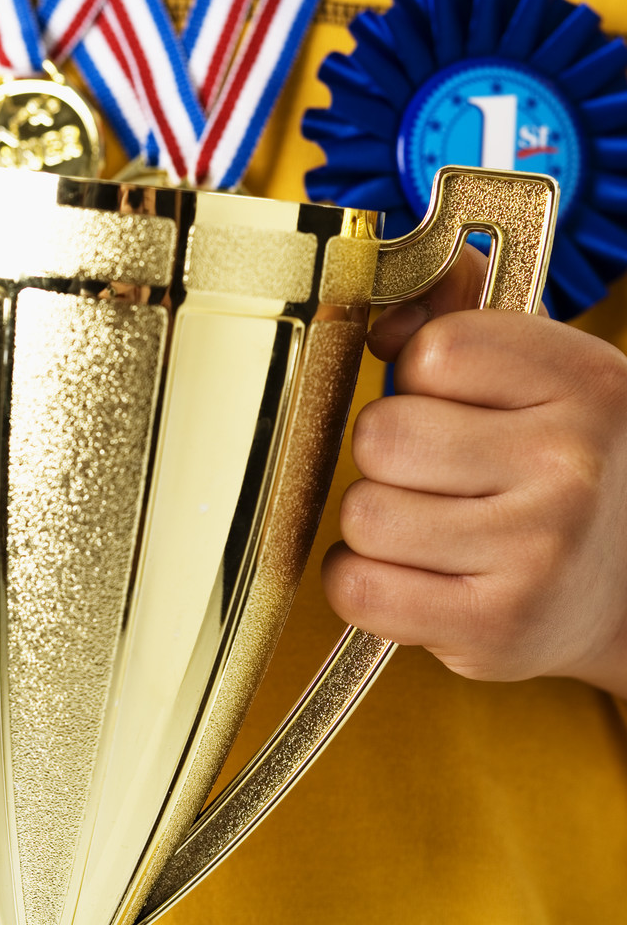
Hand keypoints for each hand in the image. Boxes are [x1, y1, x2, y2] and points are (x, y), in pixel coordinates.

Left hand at [323, 246, 626, 694]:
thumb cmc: (561, 473)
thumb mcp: (543, 378)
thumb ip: (461, 313)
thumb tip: (383, 321)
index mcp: (586, 383)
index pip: (433, 350)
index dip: (416, 376)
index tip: (446, 403)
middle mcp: (569, 467)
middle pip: (382, 435)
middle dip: (390, 456)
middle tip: (436, 476)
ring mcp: (535, 554)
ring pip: (362, 513)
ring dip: (377, 523)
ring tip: (430, 529)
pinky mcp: (493, 628)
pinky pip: (356, 587)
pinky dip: (363, 583)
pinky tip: (410, 574)